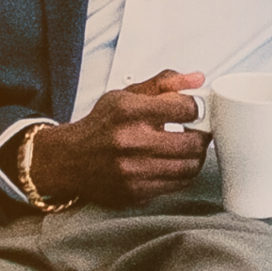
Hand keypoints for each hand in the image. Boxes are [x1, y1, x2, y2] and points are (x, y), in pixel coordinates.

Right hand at [25, 69, 209, 206]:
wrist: (69, 159)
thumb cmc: (101, 126)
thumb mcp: (128, 95)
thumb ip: (165, 83)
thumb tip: (197, 78)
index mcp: (130, 111)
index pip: (186, 108)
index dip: (199, 108)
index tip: (196, 111)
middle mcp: (131, 141)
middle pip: (193, 142)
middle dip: (202, 135)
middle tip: (199, 131)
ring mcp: (133, 170)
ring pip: (190, 167)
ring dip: (196, 156)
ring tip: (188, 148)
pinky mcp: (134, 192)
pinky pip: (176, 185)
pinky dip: (182, 174)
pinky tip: (174, 163)